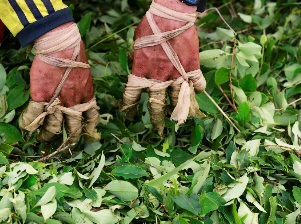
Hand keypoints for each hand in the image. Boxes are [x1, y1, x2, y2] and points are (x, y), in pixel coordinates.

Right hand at [19, 22, 99, 142]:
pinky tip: (25, 129)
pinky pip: (34, 117)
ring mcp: (57, 103)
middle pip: (73, 129)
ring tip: (43, 140)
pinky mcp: (40, 98)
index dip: (89, 129)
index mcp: (87, 98)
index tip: (88, 135)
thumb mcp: (85, 74)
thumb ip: (83, 87)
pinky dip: (28, 125)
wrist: (60, 46)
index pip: (92, 119)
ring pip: (53, 128)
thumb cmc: (74, 55)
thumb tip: (80, 90)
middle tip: (65, 146)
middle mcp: (74, 105)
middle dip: (69, 140)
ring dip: (47, 136)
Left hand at [120, 0, 205, 135]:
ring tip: (182, 122)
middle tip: (157, 130)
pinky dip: (198, 90)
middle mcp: (159, 79)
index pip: (132, 97)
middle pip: (157, 106)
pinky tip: (198, 94)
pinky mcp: (193, 68)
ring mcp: (177, 75)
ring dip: (180, 113)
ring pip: (179, 101)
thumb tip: (137, 66)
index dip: (130, 108)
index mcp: (141, 73)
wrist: (172, 15)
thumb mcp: (136, 45)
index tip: (129, 115)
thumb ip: (137, 60)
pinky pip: (197, 84)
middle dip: (156, 120)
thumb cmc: (150, 27)